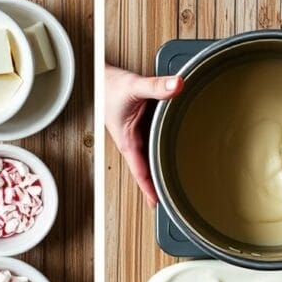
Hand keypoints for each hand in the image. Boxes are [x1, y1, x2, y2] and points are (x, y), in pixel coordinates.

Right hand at [104, 64, 183, 206]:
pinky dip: (166, 150)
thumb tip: (177, 86)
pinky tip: (178, 153)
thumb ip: (156, 86)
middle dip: (160, 185)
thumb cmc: (110, 86)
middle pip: (148, 169)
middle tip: (177, 199)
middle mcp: (133, 141)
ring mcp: (138, 136)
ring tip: (181, 182)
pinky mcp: (143, 127)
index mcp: (128, 141)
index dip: (149, 188)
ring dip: (164, 168)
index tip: (157, 203)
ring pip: (152, 158)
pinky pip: (156, 144)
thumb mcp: (134, 87)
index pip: (140, 171)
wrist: (100, 78)